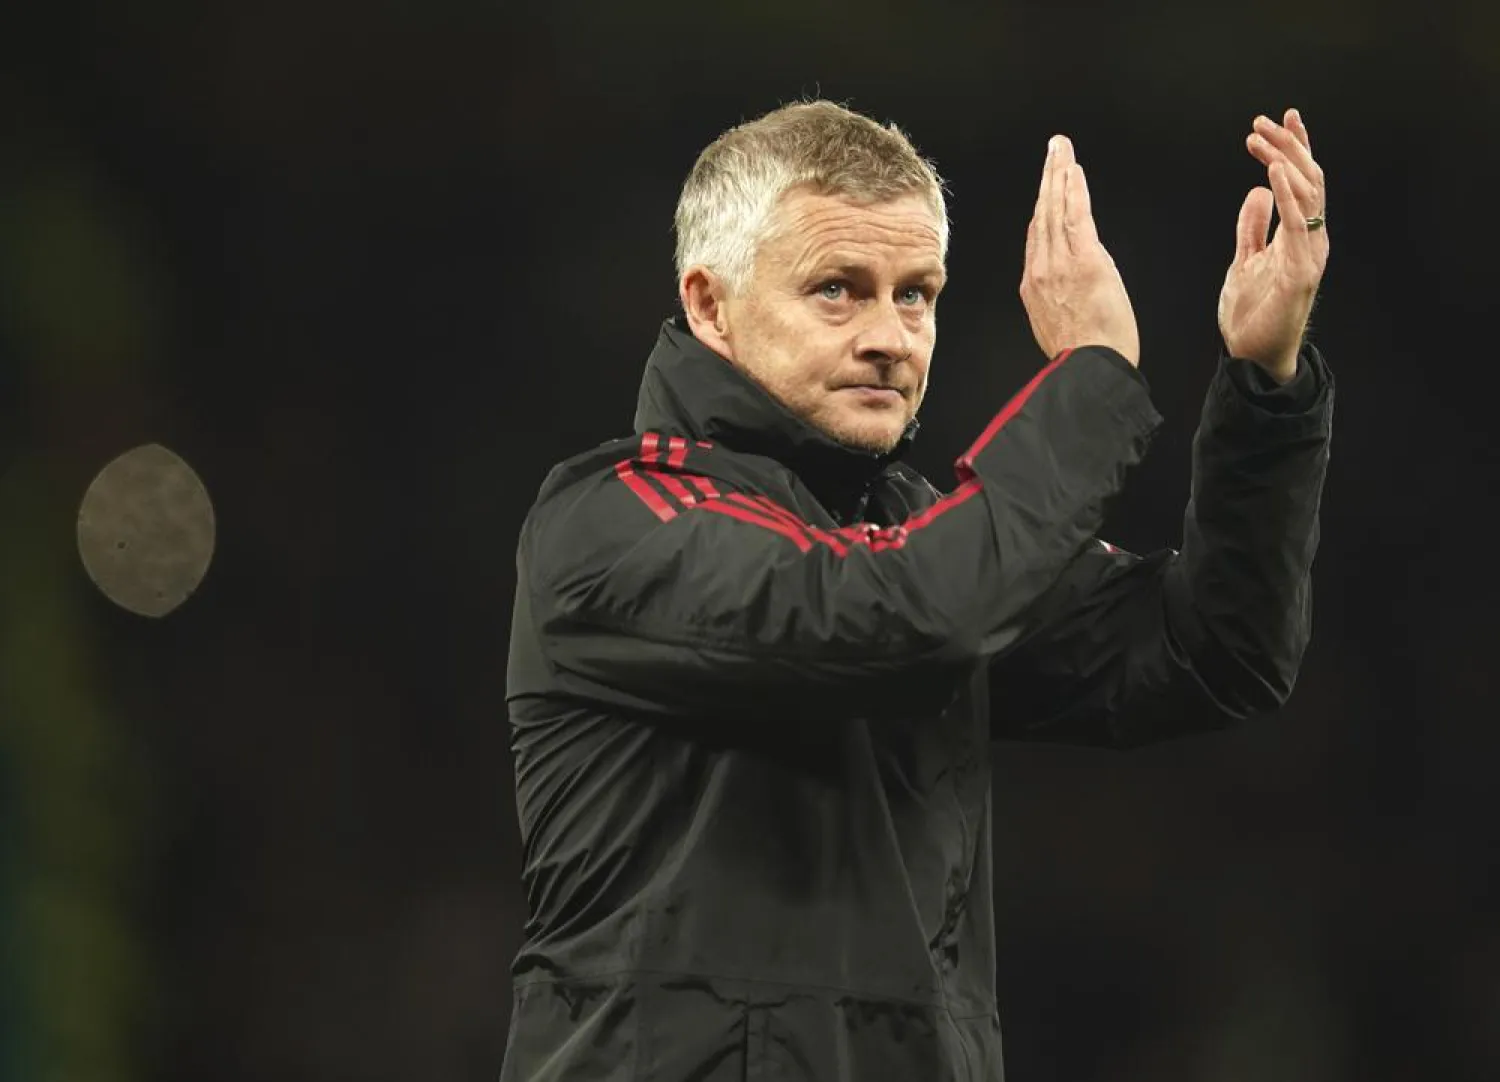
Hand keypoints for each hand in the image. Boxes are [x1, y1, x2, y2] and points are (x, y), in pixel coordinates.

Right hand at [1020, 135, 1139, 365]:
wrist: (1088, 370)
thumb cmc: (1082, 355)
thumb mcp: (1055, 325)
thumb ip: (1056, 296)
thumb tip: (1065, 281)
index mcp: (1033, 286)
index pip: (1036, 236)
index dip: (1041, 207)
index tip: (1046, 187)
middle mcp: (1041, 270)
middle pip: (1041, 214)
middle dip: (1047, 178)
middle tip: (1053, 149)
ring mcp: (1060, 264)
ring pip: (1055, 209)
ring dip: (1059, 174)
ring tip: (1061, 149)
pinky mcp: (1085, 261)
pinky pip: (1076, 216)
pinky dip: (1074, 190)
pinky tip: (1074, 170)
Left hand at [1218, 108, 1330, 382]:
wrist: (1252, 355)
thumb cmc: (1251, 313)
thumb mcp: (1245, 260)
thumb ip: (1252, 227)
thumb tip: (1255, 192)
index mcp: (1298, 234)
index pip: (1302, 181)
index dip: (1296, 147)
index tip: (1283, 117)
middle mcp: (1310, 239)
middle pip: (1307, 179)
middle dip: (1287, 145)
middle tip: (1263, 121)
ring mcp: (1309, 254)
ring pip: (1308, 195)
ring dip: (1285, 162)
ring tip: (1264, 138)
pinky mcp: (1301, 271)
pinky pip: (1298, 226)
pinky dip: (1289, 196)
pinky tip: (1275, 173)